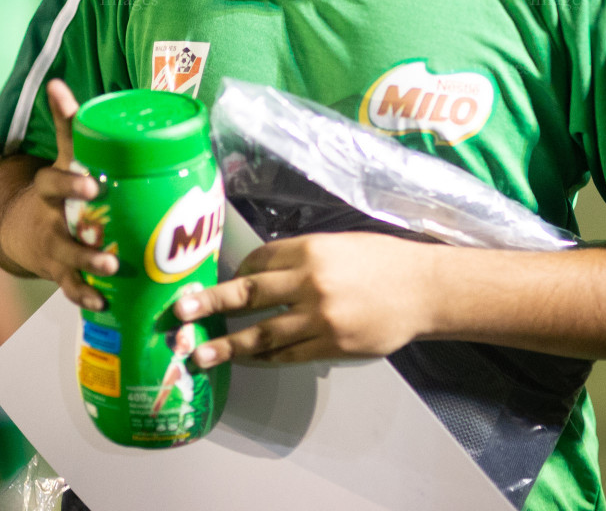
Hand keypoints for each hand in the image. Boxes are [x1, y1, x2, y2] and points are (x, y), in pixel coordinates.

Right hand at [0, 80, 119, 307]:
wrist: (22, 228)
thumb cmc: (57, 186)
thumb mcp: (61, 156)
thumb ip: (67, 124)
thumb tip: (56, 82)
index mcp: (50, 192)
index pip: (54, 185)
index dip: (70, 185)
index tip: (93, 185)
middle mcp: (49, 224)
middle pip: (61, 233)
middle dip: (81, 240)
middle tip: (104, 246)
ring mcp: (54, 252)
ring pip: (69, 264)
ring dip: (89, 271)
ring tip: (111, 272)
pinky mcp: (61, 274)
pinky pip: (71, 289)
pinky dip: (87, 297)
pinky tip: (106, 303)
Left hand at [172, 233, 436, 366]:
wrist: (424, 290)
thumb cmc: (383, 262)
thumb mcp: (341, 245)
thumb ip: (302, 257)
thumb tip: (262, 273)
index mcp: (312, 249)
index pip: (259, 260)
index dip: (237, 272)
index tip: (222, 283)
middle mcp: (312, 282)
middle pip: (249, 294)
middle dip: (212, 304)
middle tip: (181, 313)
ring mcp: (321, 317)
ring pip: (263, 334)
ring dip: (228, 345)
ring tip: (202, 354)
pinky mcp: (332, 345)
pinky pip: (288, 355)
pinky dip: (264, 359)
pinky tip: (247, 361)